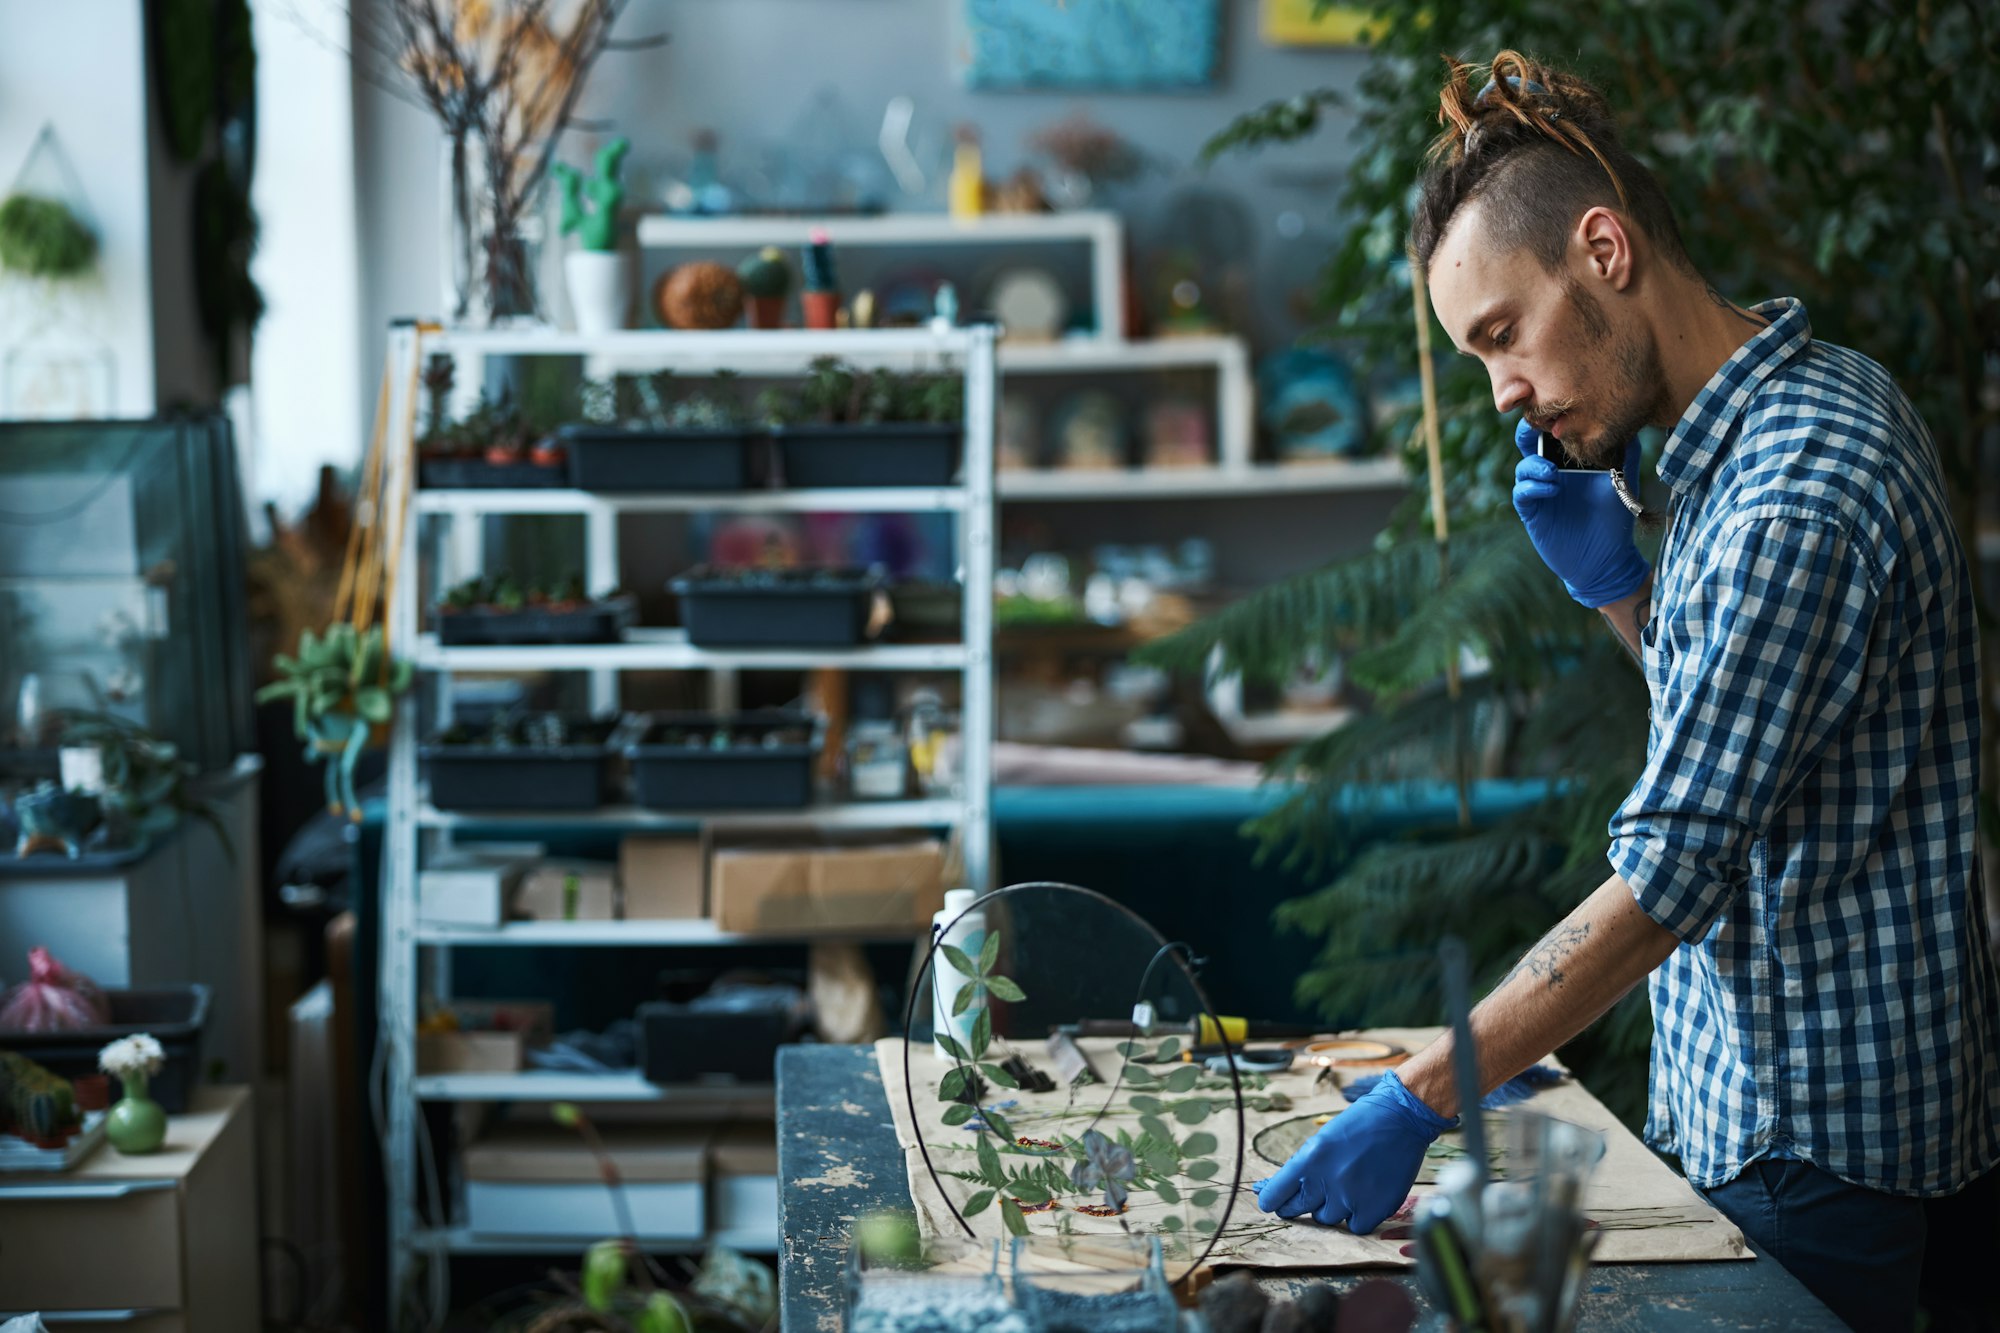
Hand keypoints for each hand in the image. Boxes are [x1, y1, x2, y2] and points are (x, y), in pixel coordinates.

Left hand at [1252, 1069, 1453, 1232]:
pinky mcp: (1375, 1210)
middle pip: (1298, 1209)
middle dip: (1297, 1204)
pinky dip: (1356, 1217)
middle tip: (1306, 1197)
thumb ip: (1302, 1167)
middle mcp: (1328, 1181)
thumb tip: (1278, 1190)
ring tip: (1345, 1187)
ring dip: (1331, 1208)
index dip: (1272, 1200)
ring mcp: (1351, 1198)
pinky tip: (1363, 1199)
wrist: (1401, 1119)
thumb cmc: (1358, 1125)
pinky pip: (1354, 1227)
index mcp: (1310, 1159)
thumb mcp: (1321, 1140)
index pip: (1276, 1194)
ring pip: (1327, 1219)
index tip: (1272, 1202)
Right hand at [1511, 418, 1650, 608]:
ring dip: (1535, 464)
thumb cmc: (1614, 518)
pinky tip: (1552, 489)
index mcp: (1569, 459)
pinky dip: (1533, 486)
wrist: (1605, 559)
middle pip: (1528, 442)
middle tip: (1538, 428)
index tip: (1559, 409)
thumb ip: (1625, 450)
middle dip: (1529, 431)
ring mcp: (1540, 492)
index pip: (1553, 431)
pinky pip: (1522, 493)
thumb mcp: (1623, 478)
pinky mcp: (1533, 512)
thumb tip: (1627, 420)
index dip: (1550, 418)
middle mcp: (1551, 472)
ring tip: (1553, 472)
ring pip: (1523, 467)